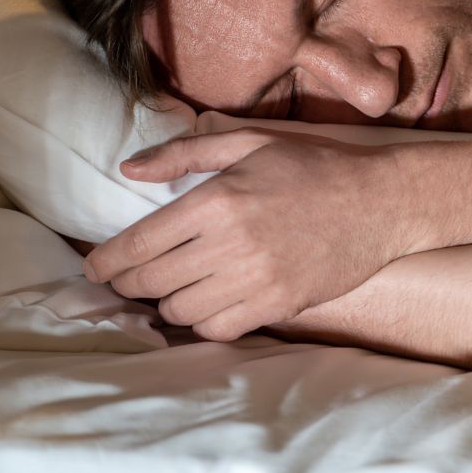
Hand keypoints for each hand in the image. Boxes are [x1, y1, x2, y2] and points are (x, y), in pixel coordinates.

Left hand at [83, 128, 412, 341]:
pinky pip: (218, 329)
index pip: (140, 244)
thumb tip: (128, 170)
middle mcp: (230, 244)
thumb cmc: (311, 165)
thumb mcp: (248, 142)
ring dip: (165, 301)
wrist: (378, 203)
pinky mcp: (277, 305)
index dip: (107, 262)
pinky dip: (202, 320)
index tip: (93, 269)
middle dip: (128, 282)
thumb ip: (184, 153)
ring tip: (169, 286)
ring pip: (180, 310)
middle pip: (153, 281)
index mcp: (218, 199)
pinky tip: (205, 301)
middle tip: (125, 276)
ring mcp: (255, 280)